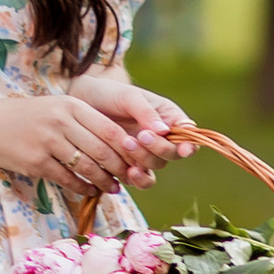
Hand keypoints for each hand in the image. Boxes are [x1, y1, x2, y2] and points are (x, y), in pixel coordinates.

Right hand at [0, 90, 150, 201]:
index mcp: (71, 105)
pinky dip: (82, 187)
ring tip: (113, 187)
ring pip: (87, 167)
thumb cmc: (27, 116)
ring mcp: (49, 142)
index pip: (110, 128)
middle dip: (120, 168)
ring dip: (104, 181)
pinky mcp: (37, 162)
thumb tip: (119, 142)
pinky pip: (67, 179)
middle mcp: (61, 121)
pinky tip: (89, 190)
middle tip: (130, 178)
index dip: (128, 147)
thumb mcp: (56, 107)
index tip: (137, 159)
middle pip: (102, 150)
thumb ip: (84, 120)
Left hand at [67, 67, 198, 188]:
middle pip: (173, 153)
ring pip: (157, 166)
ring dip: (144, 159)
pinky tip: (129, 172)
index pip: (188, 135)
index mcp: (169, 118)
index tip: (182, 149)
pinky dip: (138, 179)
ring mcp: (146, 154)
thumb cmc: (111, 94)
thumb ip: (147, 112)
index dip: (188, 145)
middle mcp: (162, 138)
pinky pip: (141, 180)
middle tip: (140, 136)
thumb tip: (164, 130)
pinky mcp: (130, 166)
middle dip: (159, 148)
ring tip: (126, 143)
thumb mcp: (129, 97)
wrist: (84, 103)